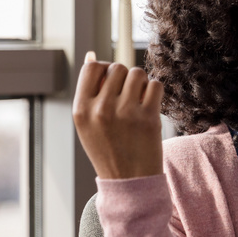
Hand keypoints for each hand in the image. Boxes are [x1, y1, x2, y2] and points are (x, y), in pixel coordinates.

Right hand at [72, 51, 165, 178]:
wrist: (129, 181)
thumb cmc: (108, 148)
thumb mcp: (87, 123)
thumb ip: (89, 91)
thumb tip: (92, 55)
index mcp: (81, 110)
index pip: (92, 67)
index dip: (104, 69)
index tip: (111, 83)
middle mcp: (101, 110)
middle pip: (117, 67)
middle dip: (124, 77)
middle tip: (127, 97)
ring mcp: (126, 114)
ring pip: (138, 73)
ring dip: (141, 83)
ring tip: (138, 101)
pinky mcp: (149, 118)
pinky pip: (156, 85)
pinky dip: (155, 92)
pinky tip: (149, 106)